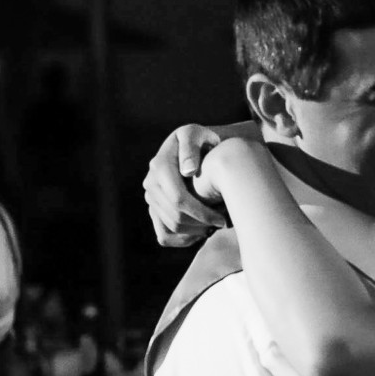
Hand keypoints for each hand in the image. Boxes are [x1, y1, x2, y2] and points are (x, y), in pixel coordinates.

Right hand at [142, 124, 226, 247]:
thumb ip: (192, 147)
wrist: (196, 148)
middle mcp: (151, 182)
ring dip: (196, 232)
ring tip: (216, 226)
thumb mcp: (198, 135)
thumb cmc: (202, 140)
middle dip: (202, 224)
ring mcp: (151, 197)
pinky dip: (183, 240)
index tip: (223, 219)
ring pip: (170, 227)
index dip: (201, 213)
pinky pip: (163, 235)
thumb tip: (188, 171)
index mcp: (160, 165)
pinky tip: (202, 233)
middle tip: (223, 223)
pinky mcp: (154, 208)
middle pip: (175, 216)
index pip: (178, 199)